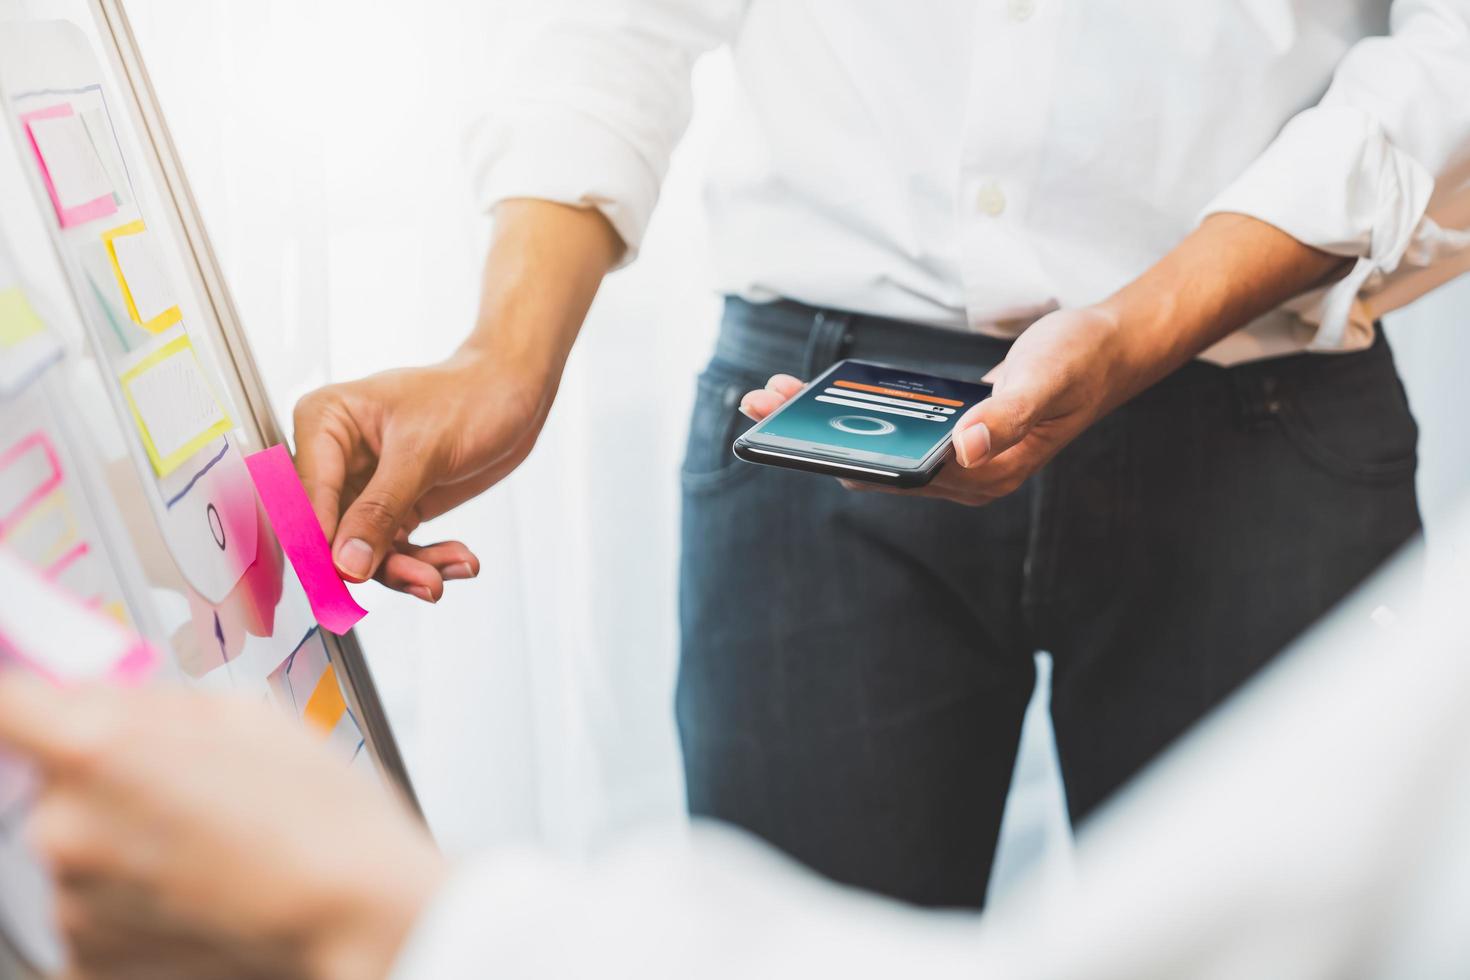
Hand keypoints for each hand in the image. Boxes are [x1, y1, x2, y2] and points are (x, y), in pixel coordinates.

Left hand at [0, 674, 444, 979]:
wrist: (361, 921)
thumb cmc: (325, 819)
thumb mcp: (248, 716)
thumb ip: (146, 700)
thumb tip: (87, 696)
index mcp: (97, 752)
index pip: (5, 704)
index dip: (32, 702)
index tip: (48, 709)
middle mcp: (63, 830)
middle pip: (58, 782)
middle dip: (113, 778)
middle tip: (197, 789)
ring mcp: (70, 906)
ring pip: (81, 848)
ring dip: (130, 843)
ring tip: (215, 849)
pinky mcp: (84, 964)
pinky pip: (96, 909)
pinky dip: (138, 902)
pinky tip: (203, 894)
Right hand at [292, 348, 544, 600]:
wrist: (513, 393)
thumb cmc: (470, 396)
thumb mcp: (423, 452)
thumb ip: (381, 509)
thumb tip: (346, 564)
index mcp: (325, 422)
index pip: (306, 496)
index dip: (321, 542)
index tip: (343, 578)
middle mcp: (336, 458)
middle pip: (333, 532)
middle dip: (377, 563)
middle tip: (421, 582)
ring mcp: (365, 486)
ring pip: (367, 550)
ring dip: (409, 569)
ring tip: (443, 576)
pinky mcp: (394, 507)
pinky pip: (398, 550)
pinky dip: (427, 562)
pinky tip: (458, 560)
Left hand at [740, 306, 1136, 505]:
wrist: (1111, 348)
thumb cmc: (1080, 360)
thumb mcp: (1045, 379)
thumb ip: (1008, 415)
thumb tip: (964, 446)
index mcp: (986, 475)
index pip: (898, 475)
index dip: (839, 454)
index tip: (789, 429)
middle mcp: (969, 478)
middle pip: (878, 466)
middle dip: (816, 437)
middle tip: (759, 403)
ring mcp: (963, 462)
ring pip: (883, 451)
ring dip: (830, 426)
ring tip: (778, 397)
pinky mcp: (958, 438)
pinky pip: (899, 434)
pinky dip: (861, 418)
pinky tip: (827, 400)